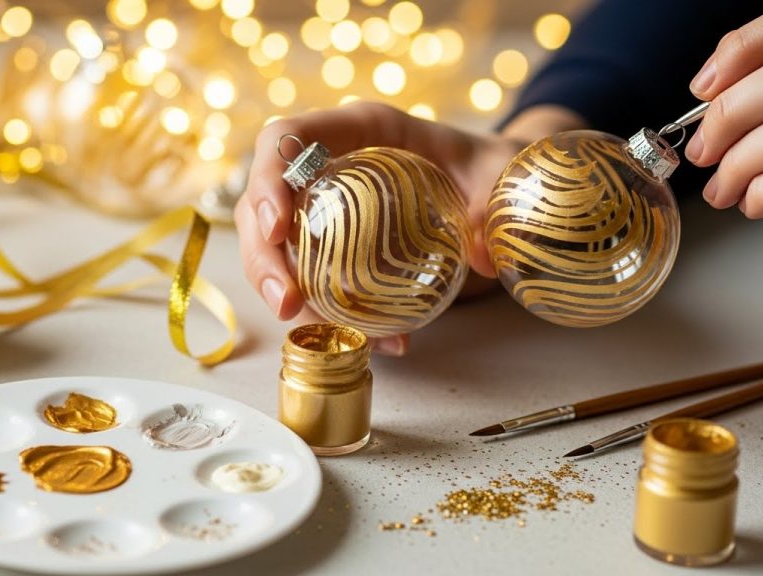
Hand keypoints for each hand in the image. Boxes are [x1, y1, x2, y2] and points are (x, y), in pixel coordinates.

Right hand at [234, 101, 584, 354]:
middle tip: (286, 304)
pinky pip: (311, 277)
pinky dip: (329, 313)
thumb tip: (482, 254)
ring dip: (284, 292)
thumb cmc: (490, 166)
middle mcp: (330, 163)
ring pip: (275, 247)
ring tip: (316, 333)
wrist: (496, 185)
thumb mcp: (499, 173)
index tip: (278, 228)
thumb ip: (492, 202)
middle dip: (263, 256)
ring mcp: (326, 204)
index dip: (268, 179)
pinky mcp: (335, 242)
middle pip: (264, 202)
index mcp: (359, 129)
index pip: (287, 139)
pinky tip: (370, 341)